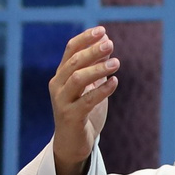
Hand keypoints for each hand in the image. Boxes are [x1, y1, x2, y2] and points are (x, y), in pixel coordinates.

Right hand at [49, 27, 118, 174]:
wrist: (72, 144)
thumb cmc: (82, 113)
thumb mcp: (90, 87)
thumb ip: (96, 66)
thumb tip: (106, 43)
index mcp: (61, 75)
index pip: (70, 50)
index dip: (85, 39)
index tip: (102, 30)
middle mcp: (58, 86)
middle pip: (73, 62)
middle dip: (92, 51)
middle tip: (110, 44)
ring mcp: (62, 102)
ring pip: (78, 79)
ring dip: (97, 69)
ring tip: (116, 64)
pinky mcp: (70, 117)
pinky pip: (86, 101)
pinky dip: (101, 91)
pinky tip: (114, 83)